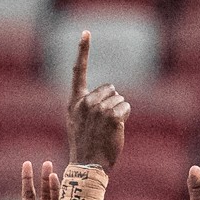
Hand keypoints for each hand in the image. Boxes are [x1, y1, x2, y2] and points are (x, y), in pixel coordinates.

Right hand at [62, 33, 130, 170]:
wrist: (88, 166)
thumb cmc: (86, 146)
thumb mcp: (79, 123)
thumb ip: (88, 106)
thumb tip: (112, 93)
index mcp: (74, 103)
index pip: (77, 72)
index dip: (82, 51)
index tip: (85, 33)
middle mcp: (84, 103)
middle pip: (109, 88)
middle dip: (112, 101)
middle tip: (103, 123)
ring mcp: (97, 109)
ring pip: (119, 98)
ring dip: (119, 110)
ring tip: (108, 128)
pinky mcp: (111, 116)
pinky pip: (126, 107)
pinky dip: (125, 116)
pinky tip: (116, 129)